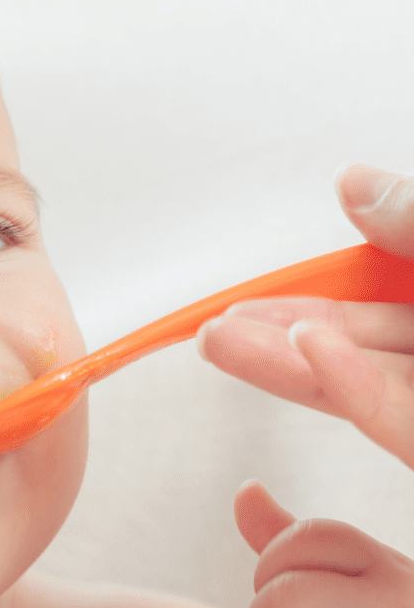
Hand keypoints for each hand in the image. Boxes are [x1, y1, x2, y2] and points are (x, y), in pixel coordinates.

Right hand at [197, 163, 413, 469]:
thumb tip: (353, 183)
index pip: (376, 304)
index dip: (311, 299)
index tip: (248, 303)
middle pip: (362, 347)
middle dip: (277, 338)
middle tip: (212, 333)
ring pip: (371, 389)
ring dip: (292, 366)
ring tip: (223, 343)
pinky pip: (405, 423)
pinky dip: (355, 386)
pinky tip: (307, 349)